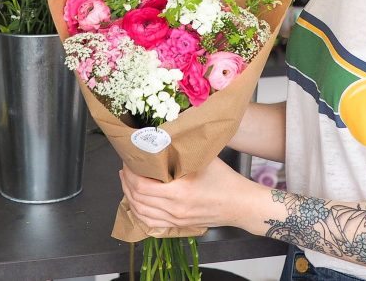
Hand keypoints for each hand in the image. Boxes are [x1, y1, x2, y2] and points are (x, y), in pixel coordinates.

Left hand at [119, 157, 260, 230]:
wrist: (240, 204)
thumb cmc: (225, 180)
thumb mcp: (203, 160)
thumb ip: (182, 152)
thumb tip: (162, 138)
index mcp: (179, 192)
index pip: (142, 186)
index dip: (131, 174)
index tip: (129, 162)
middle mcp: (175, 209)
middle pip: (138, 199)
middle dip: (127, 183)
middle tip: (125, 169)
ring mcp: (176, 220)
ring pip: (141, 213)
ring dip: (130, 198)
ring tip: (127, 183)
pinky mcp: (178, 225)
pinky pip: (151, 223)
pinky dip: (139, 213)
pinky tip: (137, 203)